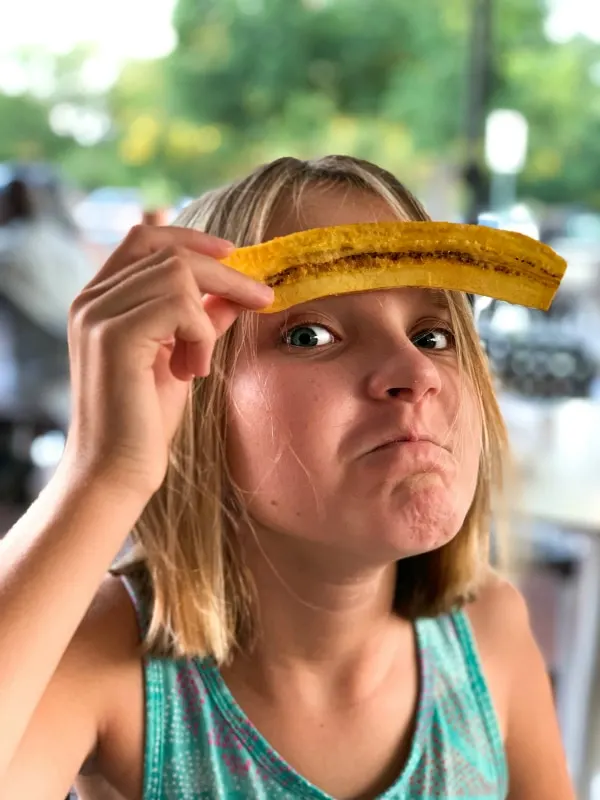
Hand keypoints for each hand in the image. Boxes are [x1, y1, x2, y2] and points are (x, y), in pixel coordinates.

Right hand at [64, 224, 271, 496]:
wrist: (116, 471)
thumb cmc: (145, 420)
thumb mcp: (180, 358)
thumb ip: (200, 321)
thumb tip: (236, 293)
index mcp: (100, 301)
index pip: (144, 239)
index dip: (191, 238)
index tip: (234, 253)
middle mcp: (91, 301)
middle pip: (168, 252)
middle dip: (225, 273)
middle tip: (262, 298)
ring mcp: (97, 316)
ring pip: (177, 274)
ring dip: (206, 318)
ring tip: (199, 362)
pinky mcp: (113, 337)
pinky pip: (178, 306)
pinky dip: (200, 336)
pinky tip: (192, 372)